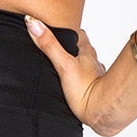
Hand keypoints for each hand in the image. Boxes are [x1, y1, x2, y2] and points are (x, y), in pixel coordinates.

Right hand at [22, 15, 121, 133]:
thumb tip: (33, 24)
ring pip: (85, 64)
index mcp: (86, 52)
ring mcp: (95, 76)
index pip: (78, 34)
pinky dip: (80, 79)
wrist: (102, 112)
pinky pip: (87, 80)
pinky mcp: (94, 90)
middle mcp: (92, 62)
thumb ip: (49, 45)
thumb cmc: (86, 90)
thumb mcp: (63, 64)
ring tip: (63, 66)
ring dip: (76, 64)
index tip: (57, 27)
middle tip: (57, 46)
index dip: (67, 31)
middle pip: (81, 49)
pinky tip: (73, 85)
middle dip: (70, 47)